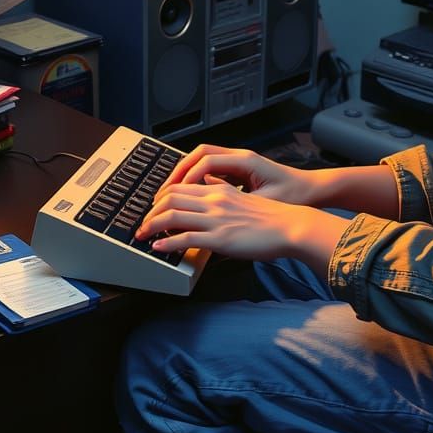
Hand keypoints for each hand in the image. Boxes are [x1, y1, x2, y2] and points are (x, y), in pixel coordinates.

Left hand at [136, 176, 348, 268]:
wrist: (290, 226)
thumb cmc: (271, 215)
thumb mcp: (243, 196)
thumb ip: (223, 189)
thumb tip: (208, 185)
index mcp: (219, 190)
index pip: (179, 187)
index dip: (160, 197)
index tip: (153, 208)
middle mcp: (214, 200)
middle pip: (170, 198)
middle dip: (150, 211)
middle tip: (143, 224)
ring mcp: (216, 219)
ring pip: (172, 216)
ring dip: (152, 226)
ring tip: (143, 236)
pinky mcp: (220, 239)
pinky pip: (185, 239)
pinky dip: (167, 242)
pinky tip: (159, 247)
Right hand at [155, 144, 315, 205]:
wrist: (312, 191)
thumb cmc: (294, 195)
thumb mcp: (265, 202)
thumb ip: (238, 202)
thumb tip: (212, 208)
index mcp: (245, 161)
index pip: (207, 160)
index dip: (188, 175)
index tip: (176, 192)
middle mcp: (240, 157)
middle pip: (199, 154)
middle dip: (179, 170)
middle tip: (164, 191)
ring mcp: (239, 161)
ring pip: (203, 159)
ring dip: (185, 172)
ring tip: (171, 191)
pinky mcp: (240, 170)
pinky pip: (212, 167)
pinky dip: (197, 177)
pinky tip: (189, 192)